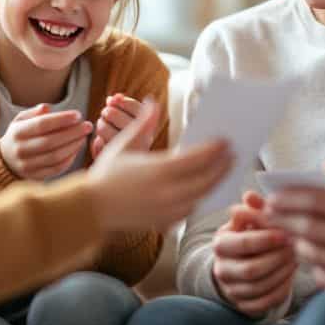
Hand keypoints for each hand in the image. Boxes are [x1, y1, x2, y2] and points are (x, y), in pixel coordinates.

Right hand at [0, 104, 92, 179]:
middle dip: (73, 133)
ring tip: (84, 136)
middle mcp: (21, 150)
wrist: (7, 160)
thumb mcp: (21, 120)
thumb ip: (34, 113)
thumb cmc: (20, 135)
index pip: (41, 124)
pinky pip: (57, 168)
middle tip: (88, 125)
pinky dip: (70, 158)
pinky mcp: (35, 177)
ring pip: (55, 156)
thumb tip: (47, 107)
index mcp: (17, 133)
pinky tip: (77, 148)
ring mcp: (27, 166)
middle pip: (51, 141)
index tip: (78, 115)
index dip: (61, 119)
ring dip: (74, 146)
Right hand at [88, 100, 232, 230]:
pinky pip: (191, 210)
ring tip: (225, 170)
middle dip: (222, 166)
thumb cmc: (105, 175)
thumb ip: (142, 123)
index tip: (225, 141)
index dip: (215, 150)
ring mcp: (166, 210)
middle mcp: (166, 192)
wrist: (90, 209)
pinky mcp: (164, 222)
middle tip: (233, 155)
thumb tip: (152, 102)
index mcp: (157, 170)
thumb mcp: (123, 144)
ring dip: (216, 183)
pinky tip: (206, 188)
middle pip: (206, 179)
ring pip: (202, 196)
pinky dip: (201, 198)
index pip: (197, 159)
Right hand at [211, 191, 296, 318]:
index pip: (242, 244)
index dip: (266, 239)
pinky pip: (267, 302)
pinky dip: (282, 288)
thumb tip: (250, 196)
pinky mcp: (245, 306)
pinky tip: (290, 273)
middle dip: (277, 258)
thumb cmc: (248, 235)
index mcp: (220, 245)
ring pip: (261, 287)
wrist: (238, 263)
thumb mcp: (248, 219)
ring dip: (283, 272)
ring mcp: (232, 291)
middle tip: (296, 247)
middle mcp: (222, 270)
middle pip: (252, 270)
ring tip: (296, 257)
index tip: (286, 232)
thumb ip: (253, 208)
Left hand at [265, 163, 324, 309]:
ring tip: (291, 235)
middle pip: (308, 227)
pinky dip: (315, 266)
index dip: (289, 198)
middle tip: (269, 214)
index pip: (317, 201)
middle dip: (283, 219)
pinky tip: (316, 258)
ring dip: (297, 243)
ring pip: (311, 253)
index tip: (272, 197)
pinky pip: (322, 277)